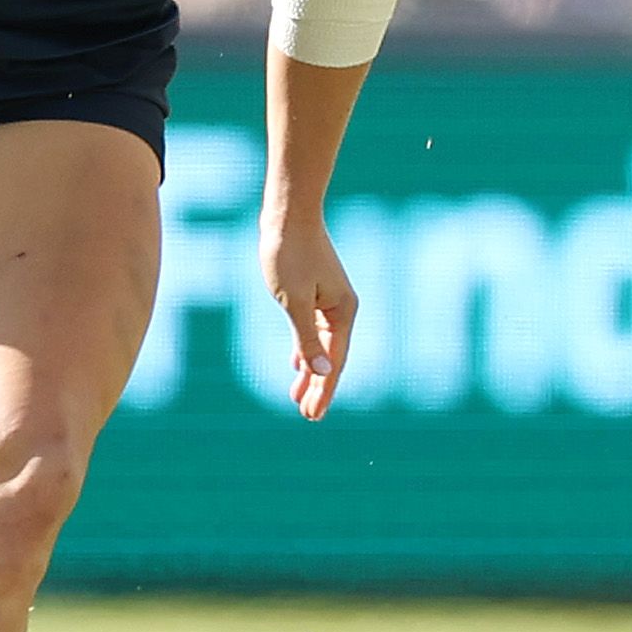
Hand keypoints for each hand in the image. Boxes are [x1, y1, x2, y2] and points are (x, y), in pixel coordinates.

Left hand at [264, 213, 357, 420]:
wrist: (289, 215)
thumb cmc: (290, 255)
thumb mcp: (294, 302)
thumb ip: (308, 339)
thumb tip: (323, 372)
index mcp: (343, 312)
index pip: (335, 362)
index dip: (324, 391)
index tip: (313, 416)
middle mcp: (342, 308)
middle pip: (331, 358)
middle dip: (318, 387)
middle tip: (307, 416)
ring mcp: (330, 300)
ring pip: (321, 345)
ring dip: (310, 371)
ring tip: (298, 396)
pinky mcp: (317, 292)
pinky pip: (313, 330)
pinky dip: (305, 349)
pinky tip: (295, 363)